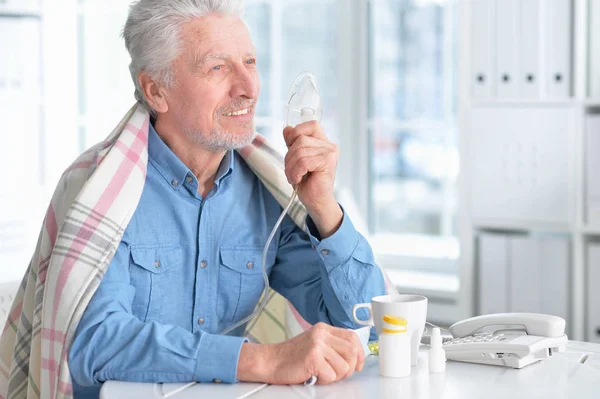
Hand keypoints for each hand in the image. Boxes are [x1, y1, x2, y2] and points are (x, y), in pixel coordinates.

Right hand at [237, 323, 364, 384]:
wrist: (270, 361)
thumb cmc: (292, 357)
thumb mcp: (314, 344)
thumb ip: (332, 346)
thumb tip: (355, 357)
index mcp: (323, 329)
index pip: (352, 337)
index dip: (359, 352)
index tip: (358, 364)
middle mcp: (322, 334)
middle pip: (352, 351)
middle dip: (350, 367)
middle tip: (338, 373)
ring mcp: (317, 344)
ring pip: (344, 366)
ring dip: (335, 376)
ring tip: (321, 373)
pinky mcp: (313, 357)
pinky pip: (331, 375)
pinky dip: (324, 380)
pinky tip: (313, 375)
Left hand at [283, 121, 341, 236]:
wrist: (316, 202)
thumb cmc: (307, 182)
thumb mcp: (296, 159)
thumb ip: (293, 143)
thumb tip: (287, 129)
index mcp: (323, 142)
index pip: (311, 125)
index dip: (297, 133)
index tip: (290, 147)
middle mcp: (329, 146)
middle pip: (300, 140)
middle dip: (289, 157)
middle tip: (292, 171)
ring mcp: (330, 153)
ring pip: (300, 151)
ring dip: (291, 167)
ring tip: (294, 178)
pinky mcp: (327, 162)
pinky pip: (303, 162)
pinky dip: (296, 172)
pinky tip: (298, 180)